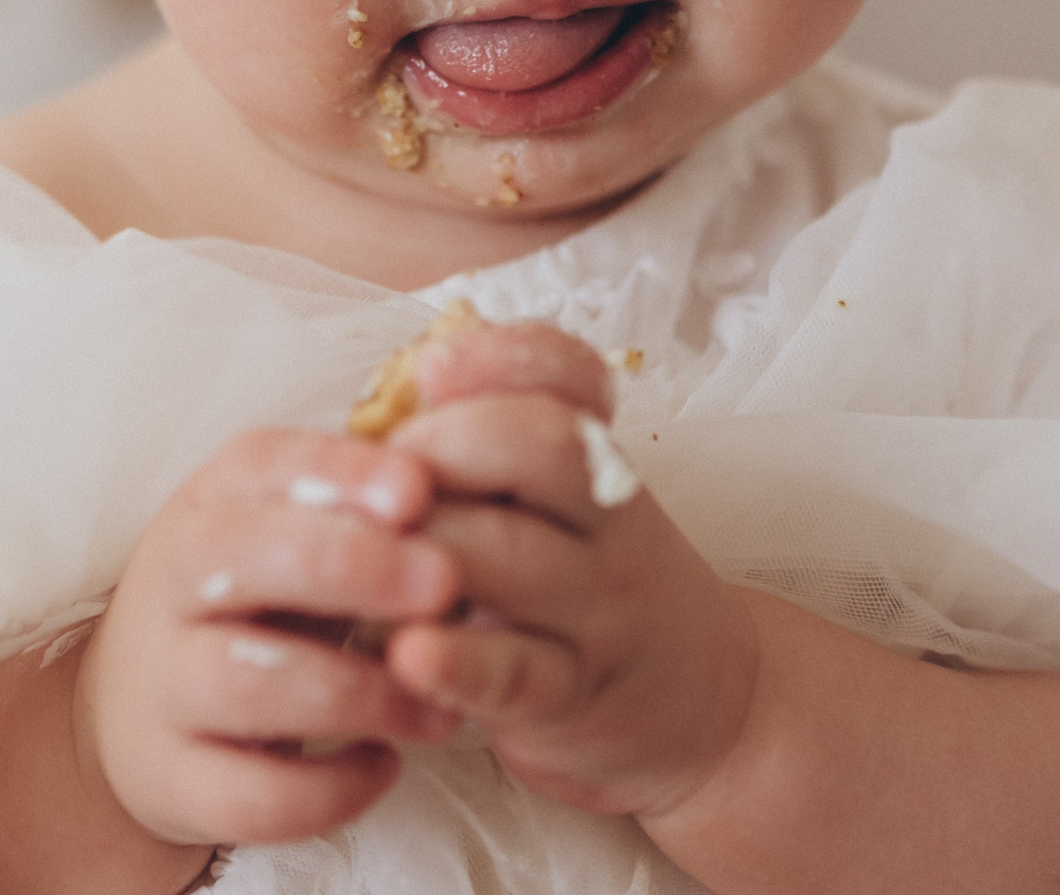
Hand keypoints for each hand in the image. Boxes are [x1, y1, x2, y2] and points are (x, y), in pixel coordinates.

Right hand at [78, 430, 464, 849]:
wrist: (136, 709)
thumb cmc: (247, 600)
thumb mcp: (280, 528)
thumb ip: (356, 503)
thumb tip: (449, 476)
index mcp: (209, 505)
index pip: (261, 463)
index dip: (339, 474)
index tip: (418, 490)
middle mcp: (171, 586)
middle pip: (245, 557)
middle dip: (354, 565)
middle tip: (444, 582)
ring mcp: (164, 687)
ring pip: (253, 683)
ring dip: (363, 692)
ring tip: (437, 706)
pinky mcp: (173, 781)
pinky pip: (256, 794)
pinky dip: (333, 787)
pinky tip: (385, 765)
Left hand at [382, 325, 759, 818]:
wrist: (694, 700)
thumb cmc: (583, 579)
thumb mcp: (558, 499)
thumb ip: (486, 438)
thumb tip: (401, 390)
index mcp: (593, 456)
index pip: (569, 377)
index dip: (501, 359)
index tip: (431, 368)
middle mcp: (605, 521)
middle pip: (544, 449)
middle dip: (442, 447)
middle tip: (381, 481)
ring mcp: (592, 609)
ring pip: (515, 557)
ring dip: (425, 546)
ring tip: (364, 557)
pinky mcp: (566, 697)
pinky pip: (514, 670)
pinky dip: (456, 662)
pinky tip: (408, 653)